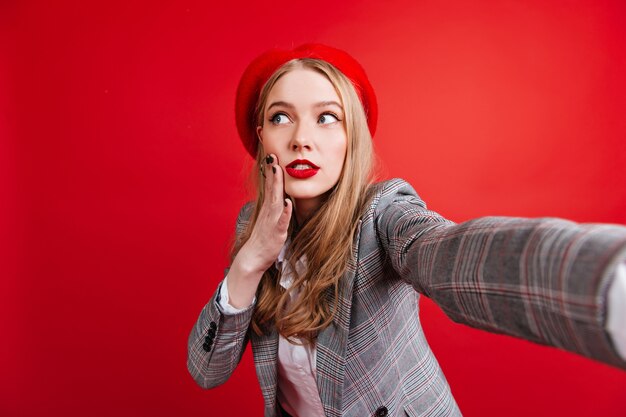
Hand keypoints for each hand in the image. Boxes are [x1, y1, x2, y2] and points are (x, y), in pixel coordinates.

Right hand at [226, 154, 291, 307]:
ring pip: (275, 200)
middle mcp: (269, 212)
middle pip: (272, 188)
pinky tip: (287, 203)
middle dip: (273, 172)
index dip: (271, 171)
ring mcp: (272, 221)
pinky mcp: (276, 232)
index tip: (272, 156)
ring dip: (276, 185)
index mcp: (268, 208)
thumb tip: (281, 196)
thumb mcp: (270, 220)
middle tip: (273, 156)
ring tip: (277, 171)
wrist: (253, 258)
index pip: (270, 186)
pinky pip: (281, 221)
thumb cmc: (263, 239)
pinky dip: (284, 212)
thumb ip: (275, 207)